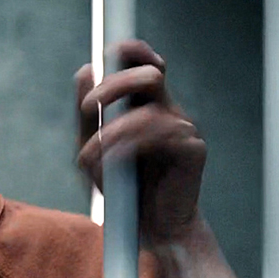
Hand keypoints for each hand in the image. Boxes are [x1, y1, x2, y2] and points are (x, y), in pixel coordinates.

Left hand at [75, 40, 205, 244]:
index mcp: (146, 106)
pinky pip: (162, 134)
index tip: (111, 48)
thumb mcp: (93, 149)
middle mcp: (168, 111)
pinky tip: (112, 162)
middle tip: (89, 107)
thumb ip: (88, 114)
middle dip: (114, 85)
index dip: (134, 50)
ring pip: (149, 110)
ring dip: (111, 131)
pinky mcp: (193, 149)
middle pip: (150, 75)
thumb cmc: (123, 188)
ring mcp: (183, 129)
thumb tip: (85, 70)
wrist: (150, 229)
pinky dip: (128, 146)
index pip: (145, 64)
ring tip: (91, 155)